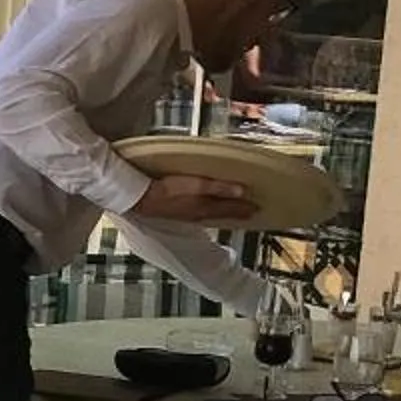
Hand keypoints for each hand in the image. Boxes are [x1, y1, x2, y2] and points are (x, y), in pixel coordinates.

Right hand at [130, 172, 257, 225]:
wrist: (142, 199)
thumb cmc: (167, 191)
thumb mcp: (198, 185)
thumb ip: (220, 188)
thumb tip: (242, 191)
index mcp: (205, 207)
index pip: (231, 208)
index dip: (245, 208)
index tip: (258, 208)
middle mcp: (200, 214)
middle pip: (224, 214)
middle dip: (238, 213)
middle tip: (251, 213)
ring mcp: (189, 215)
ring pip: (214, 216)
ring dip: (226, 214)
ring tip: (234, 213)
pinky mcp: (179, 213)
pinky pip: (203, 215)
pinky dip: (212, 214)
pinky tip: (208, 211)